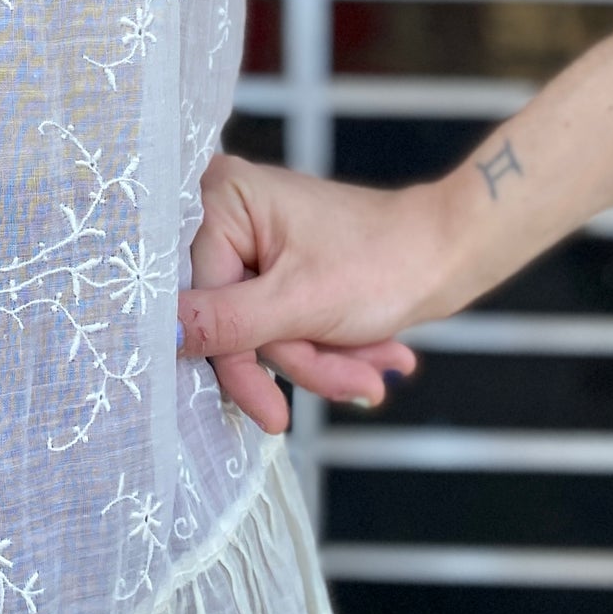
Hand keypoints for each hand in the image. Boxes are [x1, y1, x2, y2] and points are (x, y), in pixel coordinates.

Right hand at [177, 151, 434, 434]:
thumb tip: (163, 336)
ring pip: (258, 328)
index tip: (272, 415)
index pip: (201, 298)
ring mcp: (252, 237)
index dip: (236, 361)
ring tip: (377, 366)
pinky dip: (321, 345)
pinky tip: (371, 353)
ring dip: (317, 358)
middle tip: (357, 383)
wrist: (449, 252)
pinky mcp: (275, 263)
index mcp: (221, 198)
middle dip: (297, 358)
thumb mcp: (299, 304)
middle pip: (230, 317)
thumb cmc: (384, 263)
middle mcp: (227, 210)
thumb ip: (226, 323)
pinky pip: (278, 322)